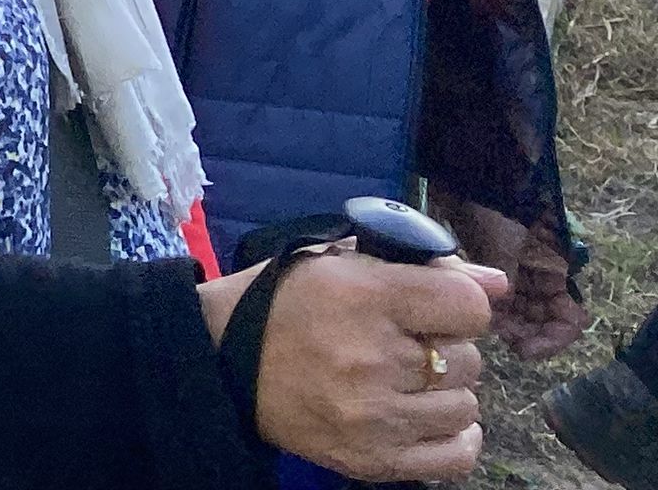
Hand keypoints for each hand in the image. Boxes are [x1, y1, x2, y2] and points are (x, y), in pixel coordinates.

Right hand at [200, 245, 495, 480]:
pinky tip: (425, 415)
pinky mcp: (374, 460)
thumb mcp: (339, 262)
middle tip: (403, 341)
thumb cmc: (285, 301)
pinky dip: (452, 434)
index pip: (469, 305)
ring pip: (466, 405)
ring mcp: (375, 416)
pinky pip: (458, 454)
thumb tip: (498, 283)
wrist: (223, 362)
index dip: (458, 302)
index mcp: (361, 296)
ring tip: (403, 378)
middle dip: (444, 346)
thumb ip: (422, 267)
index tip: (433, 306)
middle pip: (469, 358)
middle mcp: (372, 357)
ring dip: (442, 390)